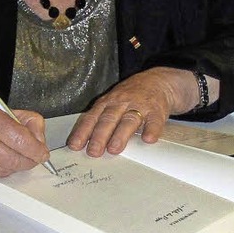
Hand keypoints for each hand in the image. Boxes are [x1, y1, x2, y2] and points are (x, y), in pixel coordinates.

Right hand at [0, 96, 50, 180]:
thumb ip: (24, 121)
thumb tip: (40, 143)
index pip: (18, 138)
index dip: (35, 148)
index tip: (42, 153)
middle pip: (13, 158)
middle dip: (28, 160)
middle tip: (32, 157)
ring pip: (5, 170)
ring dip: (13, 165)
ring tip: (7, 153)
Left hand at [67, 67, 214, 156]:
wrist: (158, 81)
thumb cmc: (130, 96)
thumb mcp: (111, 103)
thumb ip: (99, 119)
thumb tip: (82, 142)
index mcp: (107, 103)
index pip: (92, 117)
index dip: (82, 131)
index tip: (75, 146)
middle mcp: (121, 103)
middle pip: (108, 119)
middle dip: (99, 136)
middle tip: (94, 151)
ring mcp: (139, 106)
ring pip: (128, 120)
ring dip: (120, 135)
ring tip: (114, 149)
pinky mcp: (156, 110)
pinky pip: (154, 120)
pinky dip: (151, 129)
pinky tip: (148, 139)